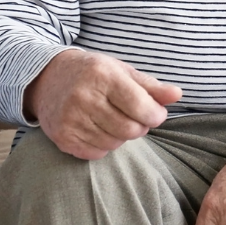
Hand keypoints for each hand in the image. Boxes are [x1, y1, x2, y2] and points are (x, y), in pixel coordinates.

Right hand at [24, 49, 182, 158]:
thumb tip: (177, 95)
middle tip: (136, 117)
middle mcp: (84, 98)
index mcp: (103, 76)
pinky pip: (96, 153)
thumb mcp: (122, 71)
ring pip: (115, 143)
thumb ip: (151, 85)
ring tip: (116, 120)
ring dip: (123, 136)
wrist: (48, 78)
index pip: (139, 105)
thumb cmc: (93, 73)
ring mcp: (70, 119)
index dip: (155, 115)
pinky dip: (105, 145)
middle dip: (140, 126)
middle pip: (129, 129)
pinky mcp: (62, 137)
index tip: (157, 114)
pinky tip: (100, 129)